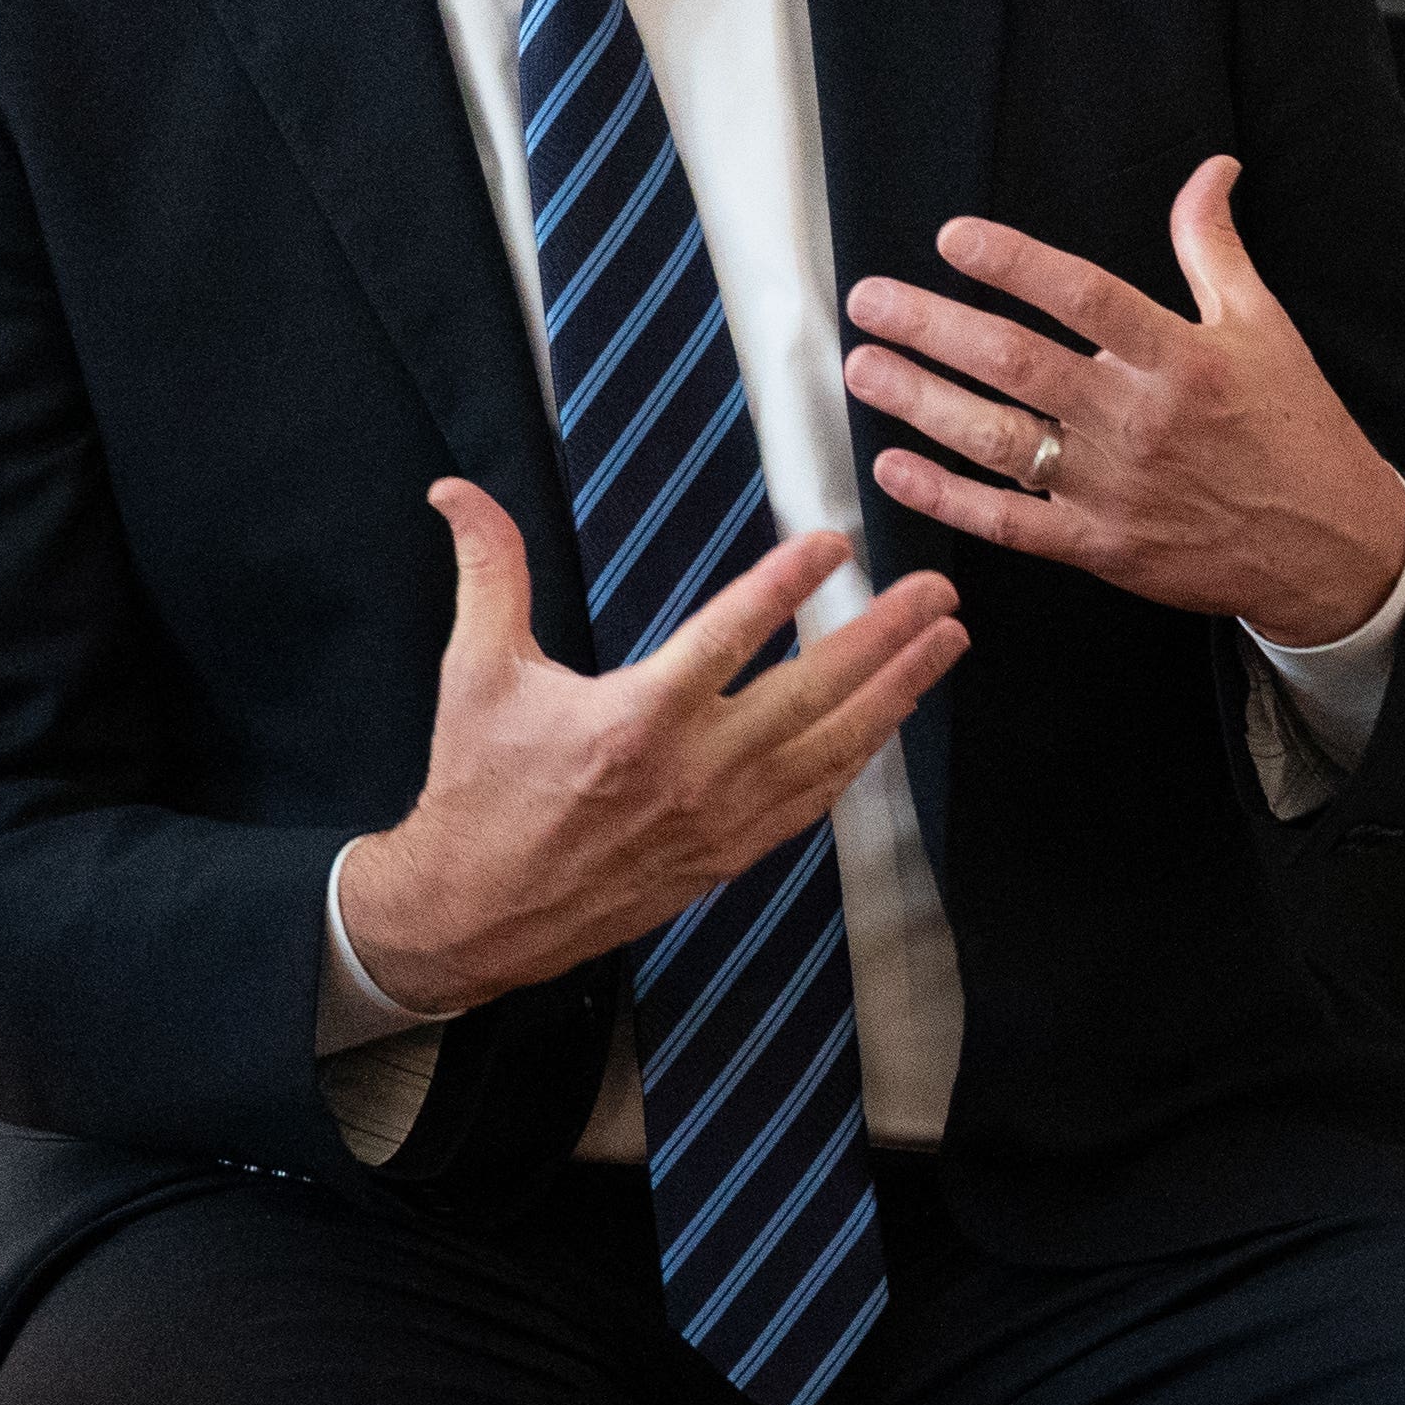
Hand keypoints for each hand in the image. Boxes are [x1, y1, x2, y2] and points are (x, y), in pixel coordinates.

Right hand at [335, 481, 964, 1019]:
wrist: (475, 912)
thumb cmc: (478, 788)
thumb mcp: (477, 672)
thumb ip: (489, 573)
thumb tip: (456, 492)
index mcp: (636, 717)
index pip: (731, 633)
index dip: (788, 583)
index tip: (835, 542)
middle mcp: (694, 769)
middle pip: (813, 692)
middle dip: (886, 638)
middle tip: (940, 594)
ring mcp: (722, 818)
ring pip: (832, 749)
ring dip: (897, 692)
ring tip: (948, 644)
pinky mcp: (730, 854)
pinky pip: (814, 800)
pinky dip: (860, 758)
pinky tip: (893, 721)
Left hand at [843, 159, 1404, 648]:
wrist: (1330, 547)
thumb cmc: (1295, 428)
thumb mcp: (1265, 326)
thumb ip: (1216, 247)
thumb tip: (1211, 170)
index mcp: (1182, 360)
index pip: (1085, 297)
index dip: (1014, 264)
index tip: (953, 238)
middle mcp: (1140, 421)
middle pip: (1018, 364)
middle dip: (934, 327)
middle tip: (871, 300)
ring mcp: (1115, 489)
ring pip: (998, 440)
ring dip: (922, 401)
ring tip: (866, 366)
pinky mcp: (1100, 546)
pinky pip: (1008, 521)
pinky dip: (946, 496)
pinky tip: (895, 463)